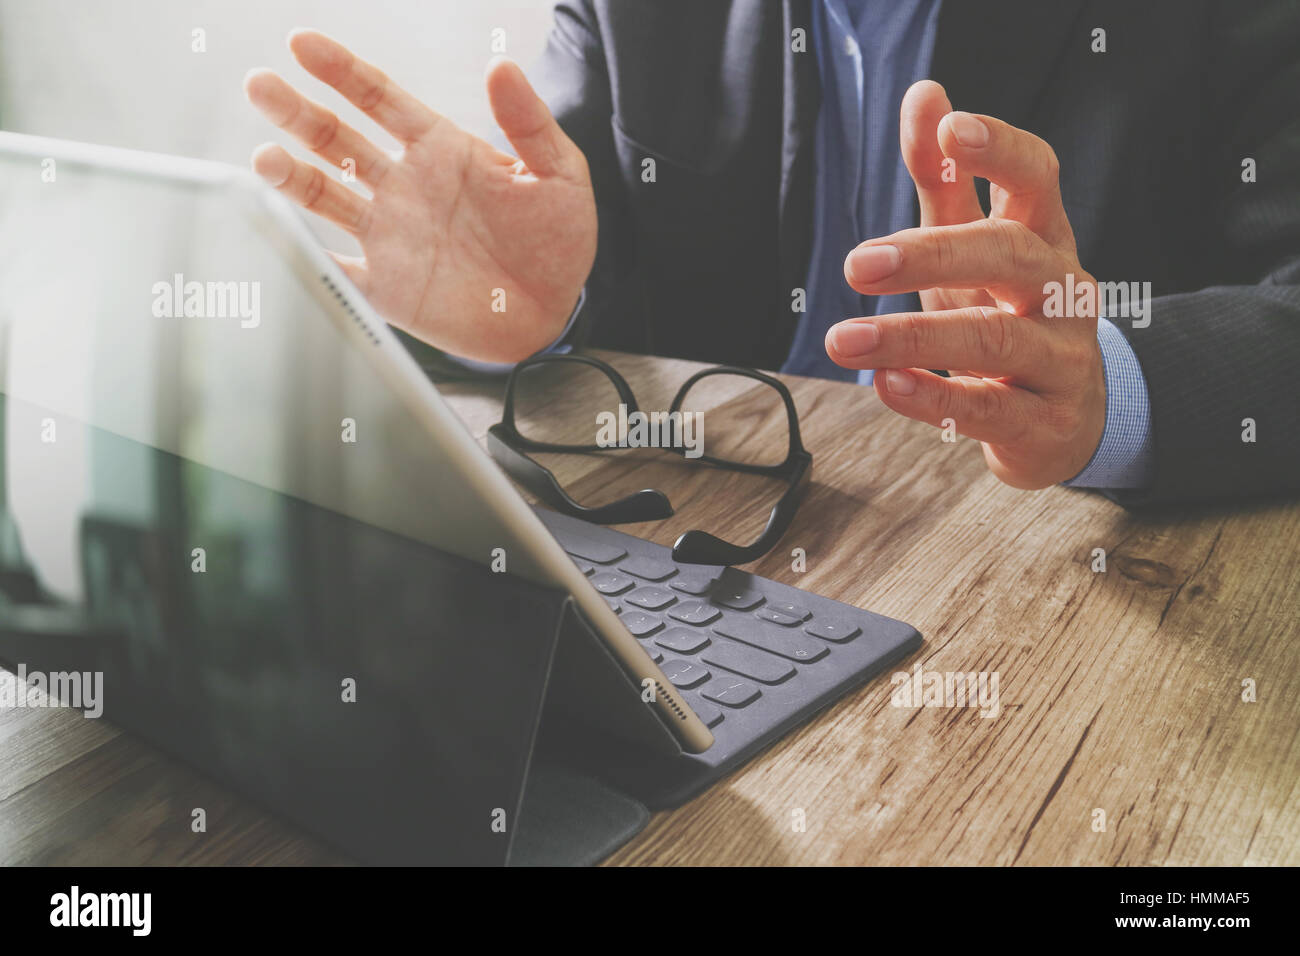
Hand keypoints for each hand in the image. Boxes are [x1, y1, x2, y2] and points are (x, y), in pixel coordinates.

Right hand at [244, 29, 595, 362]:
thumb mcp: (560, 175)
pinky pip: (336, 268)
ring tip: (264, 159)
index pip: (380, 98)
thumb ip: (529, 124)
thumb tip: (501, 65)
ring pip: (326, 197)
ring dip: (292, 177)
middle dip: (298, 112)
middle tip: (260, 86)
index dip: (341, 71)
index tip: (302, 43)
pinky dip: (305, 255)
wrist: (555, 314)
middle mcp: (404, 186)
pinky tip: (280, 236)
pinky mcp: (387, 286)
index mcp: (440, 149)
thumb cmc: (557, 242)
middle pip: (338, 140)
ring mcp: (390, 235)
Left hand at [824, 80, 1105, 489]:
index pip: (1039, 177)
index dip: (1000, 150)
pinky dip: (935, 397)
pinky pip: (989, 409)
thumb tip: (924, 94)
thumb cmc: (1004, 313)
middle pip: (1011, 255)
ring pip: (997, 338)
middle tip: (857, 263)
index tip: (950, 129)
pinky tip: (886, 384)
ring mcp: (1061, 358)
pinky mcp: (1045, 422)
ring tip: (845, 340)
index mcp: (1044, 237)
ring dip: (914, 337)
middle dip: (933, 254)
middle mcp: (1061, 291)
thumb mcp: (971, 247)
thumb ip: (945, 179)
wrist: (1064, 420)